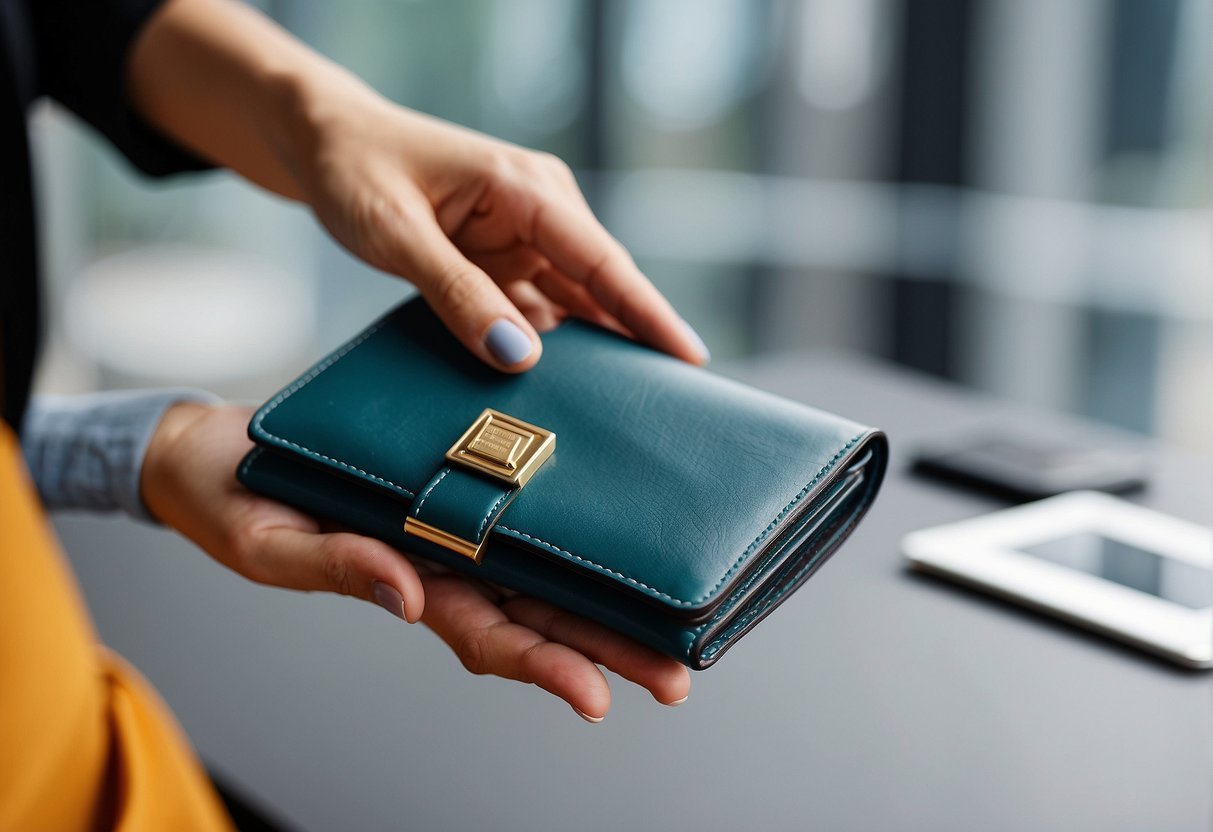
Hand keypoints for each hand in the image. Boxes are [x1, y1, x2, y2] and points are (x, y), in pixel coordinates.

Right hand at [141, 403, 689, 719]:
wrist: (218, 451)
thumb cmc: (235, 505)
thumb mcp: (273, 544)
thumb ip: (338, 567)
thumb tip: (407, 595)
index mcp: (409, 584)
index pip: (487, 636)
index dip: (541, 666)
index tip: (596, 695)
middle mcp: (448, 559)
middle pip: (539, 612)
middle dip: (606, 648)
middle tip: (677, 672)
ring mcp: (459, 518)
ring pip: (546, 565)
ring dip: (608, 595)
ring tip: (678, 619)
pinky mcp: (461, 469)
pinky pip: (524, 497)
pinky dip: (574, 515)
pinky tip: (623, 521)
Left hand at [295, 97, 709, 371]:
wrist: (324, 142)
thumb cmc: (357, 170)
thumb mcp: (397, 233)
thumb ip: (456, 293)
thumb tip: (519, 356)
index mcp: (526, 190)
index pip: (603, 261)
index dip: (648, 314)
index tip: (690, 359)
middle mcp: (539, 212)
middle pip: (601, 288)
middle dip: (633, 342)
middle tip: (664, 406)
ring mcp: (522, 238)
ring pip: (573, 305)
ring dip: (591, 351)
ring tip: (617, 410)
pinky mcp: (502, 260)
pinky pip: (537, 310)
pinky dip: (547, 346)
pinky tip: (558, 387)